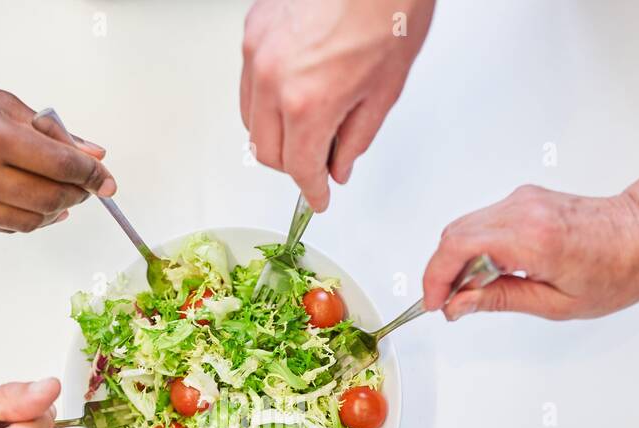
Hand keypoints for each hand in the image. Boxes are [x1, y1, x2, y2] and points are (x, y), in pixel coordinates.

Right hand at [0, 42, 114, 231]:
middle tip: (84, 186)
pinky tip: (26, 201)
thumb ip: (48, 132)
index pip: (62, 167)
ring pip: (28, 223)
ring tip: (59, 195)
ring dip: (53, 211)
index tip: (106, 178)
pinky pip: (0, 228)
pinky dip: (22, 217)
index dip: (93, 175)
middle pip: (50, 201)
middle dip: (76, 195)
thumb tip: (91, 153)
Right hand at [240, 0, 433, 210]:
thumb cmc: (389, 10)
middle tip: (316, 165)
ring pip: (250, 120)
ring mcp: (257, 53)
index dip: (312, 190)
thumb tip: (339, 164)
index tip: (318, 197)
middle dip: (292, 166)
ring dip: (275, 135)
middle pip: (266, 152)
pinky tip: (292, 93)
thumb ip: (356, 137)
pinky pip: (249, 83)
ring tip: (306, 128)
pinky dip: (266, 99)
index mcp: (309, 102)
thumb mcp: (385, 88)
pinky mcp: (253, 31)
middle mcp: (273, 81)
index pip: (300, 168)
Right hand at [422, 185, 638, 321]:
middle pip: (454, 234)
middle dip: (442, 272)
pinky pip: (484, 222)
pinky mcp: (526, 198)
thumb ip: (499, 300)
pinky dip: (475, 248)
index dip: (436, 278)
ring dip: (458, 260)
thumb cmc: (616, 272)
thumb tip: (458, 305)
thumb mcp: (555, 304)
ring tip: (473, 292)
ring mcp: (524, 199)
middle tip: (452, 304)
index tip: (436, 304)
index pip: (458, 248)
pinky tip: (490, 273)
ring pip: (466, 227)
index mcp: (533, 239)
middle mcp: (524, 210)